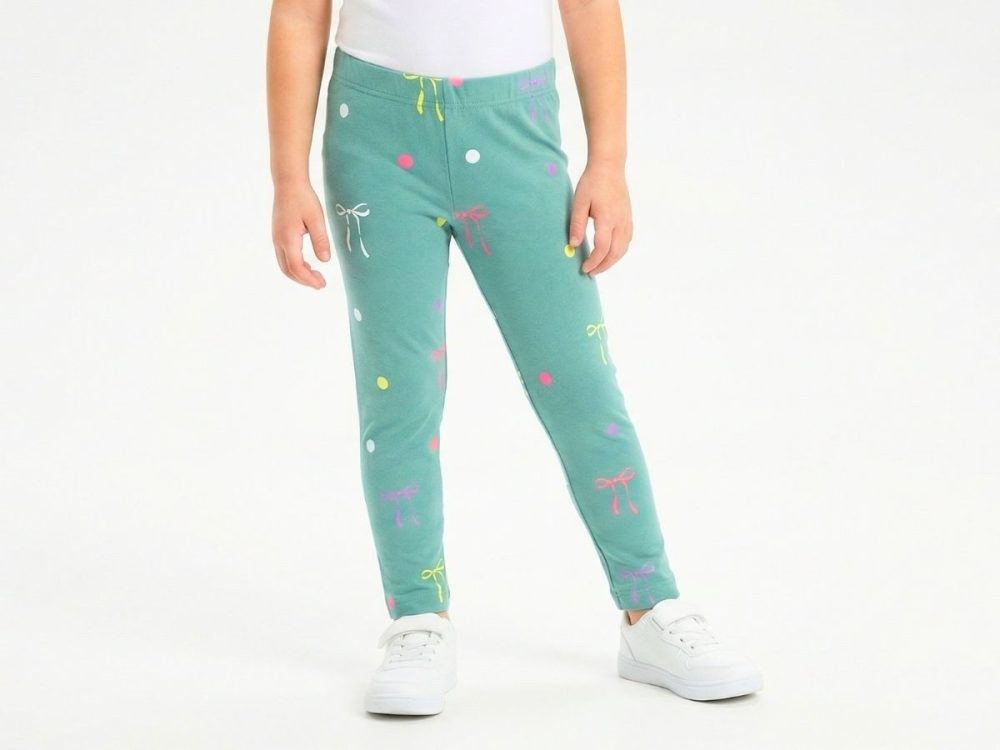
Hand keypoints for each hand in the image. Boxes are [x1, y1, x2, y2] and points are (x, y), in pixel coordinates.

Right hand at [271, 182, 330, 288]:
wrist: (288, 183)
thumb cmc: (304, 198)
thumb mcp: (317, 219)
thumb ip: (321, 240)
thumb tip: (325, 261)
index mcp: (288, 239)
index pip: (297, 267)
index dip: (309, 280)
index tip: (322, 285)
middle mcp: (278, 241)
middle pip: (288, 270)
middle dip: (304, 280)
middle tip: (321, 284)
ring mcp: (276, 239)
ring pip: (284, 265)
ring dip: (299, 274)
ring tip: (316, 276)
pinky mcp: (278, 236)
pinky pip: (284, 257)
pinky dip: (295, 266)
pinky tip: (308, 264)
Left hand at [569, 160, 633, 275]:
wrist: (609, 167)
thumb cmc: (592, 183)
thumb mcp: (579, 203)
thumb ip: (576, 225)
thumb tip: (573, 245)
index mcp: (607, 218)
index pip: (602, 248)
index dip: (593, 261)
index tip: (584, 268)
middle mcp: (620, 222)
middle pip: (615, 252)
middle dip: (603, 266)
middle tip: (590, 273)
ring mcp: (627, 220)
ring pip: (623, 248)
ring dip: (612, 261)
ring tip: (599, 266)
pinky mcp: (628, 218)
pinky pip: (627, 240)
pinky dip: (619, 251)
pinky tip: (610, 253)